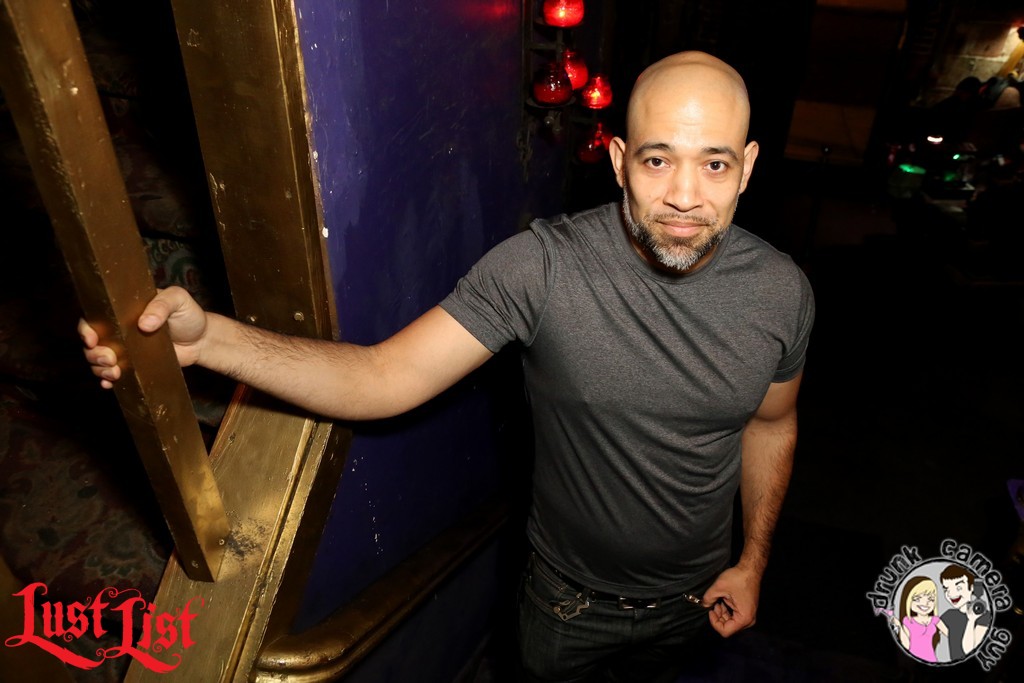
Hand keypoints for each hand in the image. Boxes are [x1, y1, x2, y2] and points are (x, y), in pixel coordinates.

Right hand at [79, 286, 207, 387]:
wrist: (202, 340)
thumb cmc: (189, 315)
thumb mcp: (178, 300)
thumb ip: (162, 305)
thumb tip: (144, 324)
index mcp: (124, 310)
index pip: (96, 317)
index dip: (86, 328)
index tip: (92, 339)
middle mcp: (119, 330)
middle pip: (93, 343)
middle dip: (94, 353)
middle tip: (110, 358)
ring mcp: (125, 349)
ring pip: (99, 360)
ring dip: (100, 368)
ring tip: (114, 372)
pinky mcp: (134, 365)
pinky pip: (113, 374)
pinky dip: (107, 380)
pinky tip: (110, 383)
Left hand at [702, 565, 760, 636]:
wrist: (750, 569)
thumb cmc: (738, 578)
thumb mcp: (719, 587)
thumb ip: (709, 598)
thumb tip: (703, 604)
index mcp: (744, 618)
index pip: (725, 631)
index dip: (714, 623)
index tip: (710, 611)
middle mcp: (749, 620)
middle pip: (729, 628)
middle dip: (718, 618)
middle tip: (713, 606)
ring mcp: (749, 616)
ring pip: (731, 623)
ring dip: (722, 615)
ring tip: (717, 602)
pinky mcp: (747, 611)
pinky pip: (735, 617)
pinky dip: (727, 612)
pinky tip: (723, 602)